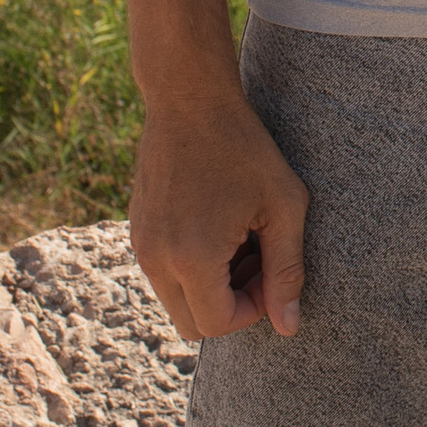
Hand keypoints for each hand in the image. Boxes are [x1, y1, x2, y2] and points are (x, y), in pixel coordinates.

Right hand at [129, 78, 310, 340]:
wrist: (190, 100)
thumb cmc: (245, 149)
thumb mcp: (282, 206)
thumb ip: (287, 271)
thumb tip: (289, 327)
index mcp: (192, 257)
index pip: (217, 325)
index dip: (253, 310)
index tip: (271, 270)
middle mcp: (156, 258)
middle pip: (192, 324)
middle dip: (230, 305)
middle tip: (258, 258)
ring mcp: (140, 245)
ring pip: (177, 300)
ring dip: (211, 286)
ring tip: (241, 238)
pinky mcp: (137, 230)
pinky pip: (164, 273)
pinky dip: (192, 266)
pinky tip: (218, 224)